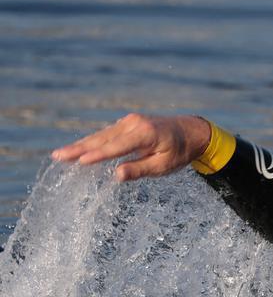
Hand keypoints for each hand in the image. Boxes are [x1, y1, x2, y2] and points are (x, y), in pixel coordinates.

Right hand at [51, 113, 211, 181]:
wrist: (191, 132)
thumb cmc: (179, 152)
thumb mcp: (164, 166)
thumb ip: (140, 170)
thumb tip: (117, 175)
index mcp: (145, 133)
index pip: (116, 147)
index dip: (96, 155)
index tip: (78, 162)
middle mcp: (134, 123)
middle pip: (102, 139)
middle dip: (79, 148)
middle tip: (58, 156)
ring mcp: (129, 121)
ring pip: (101, 135)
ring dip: (81, 145)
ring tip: (61, 154)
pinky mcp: (127, 123)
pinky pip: (106, 134)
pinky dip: (92, 142)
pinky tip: (78, 149)